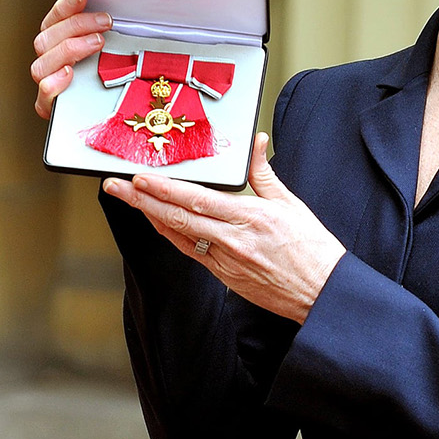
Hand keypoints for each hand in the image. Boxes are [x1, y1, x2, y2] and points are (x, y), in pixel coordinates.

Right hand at [31, 0, 113, 118]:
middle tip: (103, 22)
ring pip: (41, 64)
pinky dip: (54, 83)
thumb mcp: (112, 53)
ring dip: (69, 49)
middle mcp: (49, 64)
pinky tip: (70, 73)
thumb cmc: (108, 81)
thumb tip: (118, 14)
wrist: (103, 115)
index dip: (65, 7)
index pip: (52, 21)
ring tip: (96, 43)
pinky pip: (43, 95)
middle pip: (46, 39)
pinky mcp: (51, 108)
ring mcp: (47, 85)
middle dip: (76, 26)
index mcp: (57, 47)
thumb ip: (106, 34)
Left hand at [101, 134, 345, 323]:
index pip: (198, 201)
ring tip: (128, 198)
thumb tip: (257, 143)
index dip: (165, 189)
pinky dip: (170, 234)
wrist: (322, 294)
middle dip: (142, 200)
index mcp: (252, 218)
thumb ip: (265, 173)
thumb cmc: (313, 251)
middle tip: (116, 185)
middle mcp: (234, 240)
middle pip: (178, 217)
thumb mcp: (292, 204)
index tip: (142, 177)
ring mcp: (226, 261)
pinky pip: (190, 251)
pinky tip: (157, 221)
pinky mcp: (224, 276)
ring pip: (178, 235)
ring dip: (149, 216)